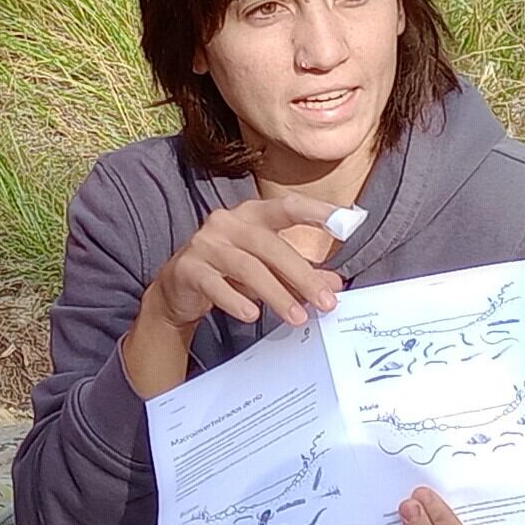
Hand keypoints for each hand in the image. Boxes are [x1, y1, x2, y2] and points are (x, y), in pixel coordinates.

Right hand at [139, 193, 349, 339]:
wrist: (178, 289)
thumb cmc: (229, 272)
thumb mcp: (267, 270)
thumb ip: (298, 274)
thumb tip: (333, 285)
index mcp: (251, 214)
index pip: (287, 207)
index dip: (317, 211)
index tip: (347, 223)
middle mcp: (227, 222)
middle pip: (270, 245)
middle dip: (301, 275)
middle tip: (325, 302)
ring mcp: (205, 243)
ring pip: (247, 267)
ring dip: (276, 294)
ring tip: (297, 317)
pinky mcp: (188, 268)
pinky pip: (215, 284)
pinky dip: (235, 300)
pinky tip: (252, 315)